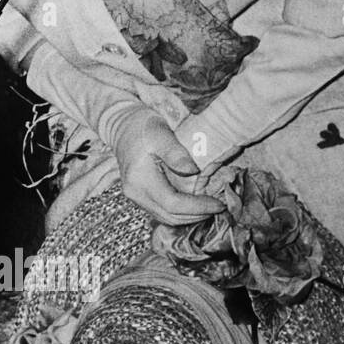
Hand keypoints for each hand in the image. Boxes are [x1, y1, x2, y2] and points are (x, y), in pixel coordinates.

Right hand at [110, 107, 223, 225]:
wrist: (122, 127)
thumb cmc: (142, 126)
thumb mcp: (160, 133)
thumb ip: (174, 152)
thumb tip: (192, 170)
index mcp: (139, 179)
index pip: (173, 203)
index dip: (198, 207)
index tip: (219, 203)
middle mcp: (135, 193)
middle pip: (170, 216)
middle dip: (198, 215)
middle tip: (220, 207)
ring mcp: (136, 197)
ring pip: (167, 218)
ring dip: (191, 217)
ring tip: (211, 207)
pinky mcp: (140, 197)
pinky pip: (163, 212)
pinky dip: (182, 213)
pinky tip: (196, 204)